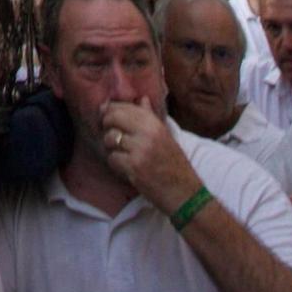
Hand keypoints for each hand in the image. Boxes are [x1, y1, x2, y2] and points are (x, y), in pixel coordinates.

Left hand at [99, 98, 202, 216]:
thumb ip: (150, 116)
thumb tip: (141, 98)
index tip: (106, 115)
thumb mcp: (166, 136)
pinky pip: (112, 158)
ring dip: (110, 147)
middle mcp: (147, 132)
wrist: (185, 193)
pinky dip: (115, 163)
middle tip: (110, 135)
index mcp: (155, 123)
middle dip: (106, 125)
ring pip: (109, 138)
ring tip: (120, 153)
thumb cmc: (175, 165)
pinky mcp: (133, 167)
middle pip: (112, 117)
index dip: (111, 110)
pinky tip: (124, 167)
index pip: (124, 106)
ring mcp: (140, 149)